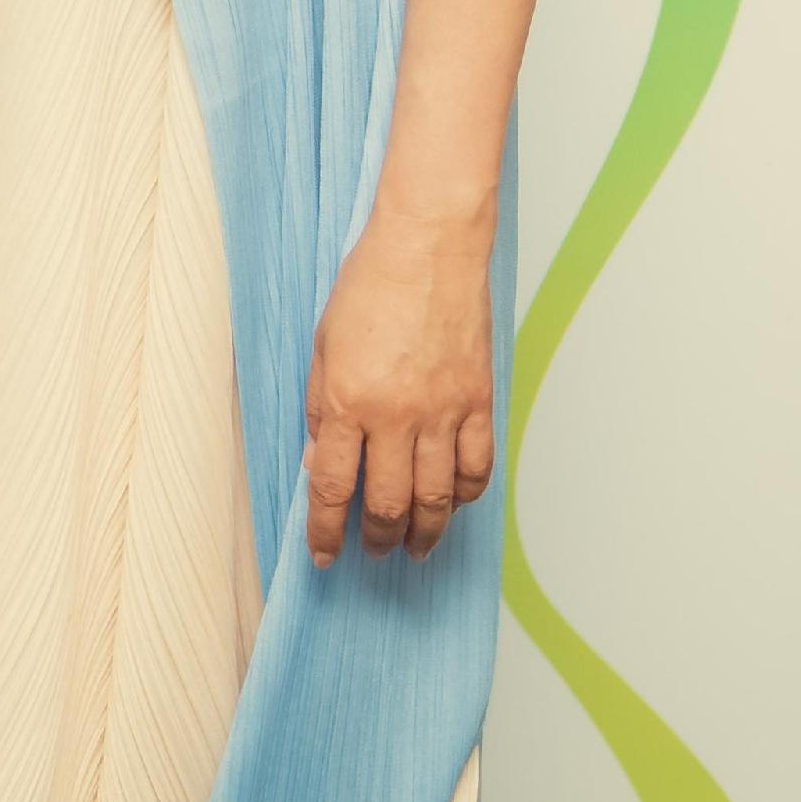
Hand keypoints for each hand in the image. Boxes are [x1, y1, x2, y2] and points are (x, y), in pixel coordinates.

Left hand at [302, 209, 495, 566]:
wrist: (429, 245)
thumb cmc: (370, 285)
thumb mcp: (323, 346)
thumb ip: (322, 409)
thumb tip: (321, 463)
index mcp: (349, 401)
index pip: (332, 487)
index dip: (326, 531)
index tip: (324, 556)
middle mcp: (397, 415)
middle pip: (388, 504)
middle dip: (376, 539)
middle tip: (372, 552)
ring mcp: (444, 412)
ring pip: (437, 498)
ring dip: (425, 532)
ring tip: (415, 547)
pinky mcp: (479, 401)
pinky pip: (477, 467)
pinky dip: (466, 495)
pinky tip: (455, 503)